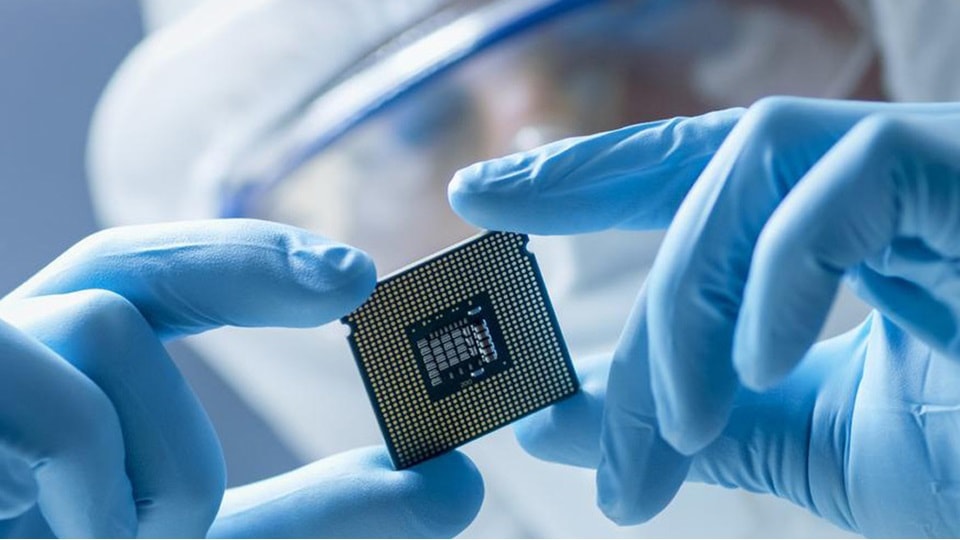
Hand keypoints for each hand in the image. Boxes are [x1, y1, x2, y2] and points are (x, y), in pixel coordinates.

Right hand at [0, 219, 481, 537]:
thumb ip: (316, 517)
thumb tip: (456, 484)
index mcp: (72, 392)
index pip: (156, 285)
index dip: (249, 260)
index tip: (357, 276)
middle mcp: (14, 366)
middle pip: (127, 261)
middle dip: (243, 257)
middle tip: (353, 278)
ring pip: (110, 328)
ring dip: (167, 457)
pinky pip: (63, 403)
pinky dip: (103, 482)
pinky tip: (75, 537)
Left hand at [449, 97, 959, 535]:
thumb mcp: (815, 447)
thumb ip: (692, 426)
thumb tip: (558, 424)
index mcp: (833, 234)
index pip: (688, 179)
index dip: (582, 176)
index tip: (482, 193)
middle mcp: (873, 180)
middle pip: (702, 171)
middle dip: (602, 240)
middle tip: (544, 383)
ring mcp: (925, 163)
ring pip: (750, 174)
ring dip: (687, 305)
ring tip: (671, 429)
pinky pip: (840, 186)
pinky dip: (779, 278)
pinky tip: (752, 370)